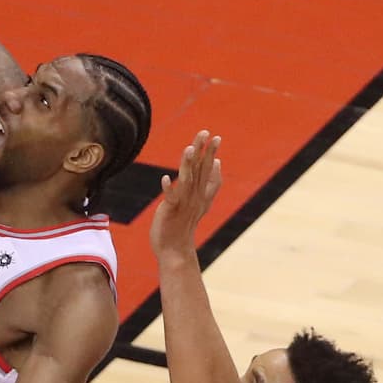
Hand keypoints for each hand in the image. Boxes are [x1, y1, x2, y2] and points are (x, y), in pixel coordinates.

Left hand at [149, 131, 221, 259]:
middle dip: (203, 151)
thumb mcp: (201, 201)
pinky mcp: (171, 211)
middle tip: (206, 133)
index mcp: (200, 193)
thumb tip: (217, 161)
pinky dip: (168, 188)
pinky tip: (165, 178)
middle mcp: (194, 196)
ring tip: (189, 149)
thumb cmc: (184, 224)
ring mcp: (183, 203)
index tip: (216, 137)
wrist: (175, 249)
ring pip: (187, 180)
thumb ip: (210, 182)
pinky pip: (170, 198)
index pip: (208, 169)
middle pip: (200, 170)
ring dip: (188, 164)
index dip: (211, 153)